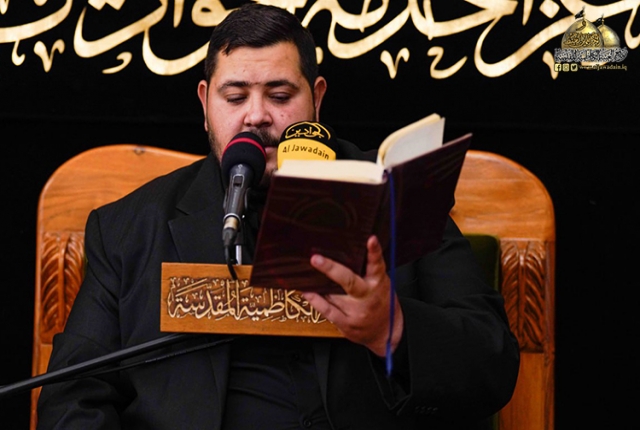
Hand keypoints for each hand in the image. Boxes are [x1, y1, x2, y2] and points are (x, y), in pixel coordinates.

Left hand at [301, 235, 403, 356]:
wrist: (387, 333)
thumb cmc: (382, 303)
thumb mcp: (381, 284)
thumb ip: (368, 271)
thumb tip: (344, 253)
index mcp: (379, 283)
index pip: (377, 265)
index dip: (374, 252)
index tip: (371, 239)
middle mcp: (367, 297)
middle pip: (349, 281)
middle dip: (331, 269)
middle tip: (316, 259)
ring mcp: (356, 312)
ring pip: (333, 295)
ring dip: (318, 284)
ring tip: (305, 272)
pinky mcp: (347, 324)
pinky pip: (327, 310)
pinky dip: (315, 300)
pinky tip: (307, 292)